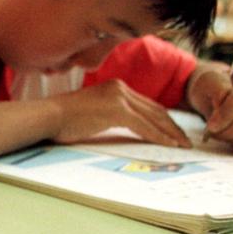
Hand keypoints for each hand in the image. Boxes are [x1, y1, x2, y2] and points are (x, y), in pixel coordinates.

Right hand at [49, 79, 191, 146]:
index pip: (146, 105)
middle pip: (155, 109)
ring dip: (170, 133)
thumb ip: (112, 116)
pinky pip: (145, 126)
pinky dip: (159, 137)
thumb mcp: (93, 114)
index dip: (162, 120)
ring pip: (154, 117)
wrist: (48, 117)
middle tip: (184, 140)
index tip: (172, 133)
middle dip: (171, 126)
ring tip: (182, 145)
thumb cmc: (63, 120)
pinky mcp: (117, 110)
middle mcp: (120, 88)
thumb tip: (126, 130)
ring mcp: (119, 97)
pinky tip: (169, 145)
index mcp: (115, 87)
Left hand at [187, 65, 232, 154]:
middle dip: (225, 131)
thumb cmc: (214, 86)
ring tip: (221, 130)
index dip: (224, 116)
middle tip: (211, 129)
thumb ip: (217, 88)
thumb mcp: (209, 80)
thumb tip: (223, 103)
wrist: (221, 92)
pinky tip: (231, 134)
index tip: (211, 124)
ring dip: (230, 139)